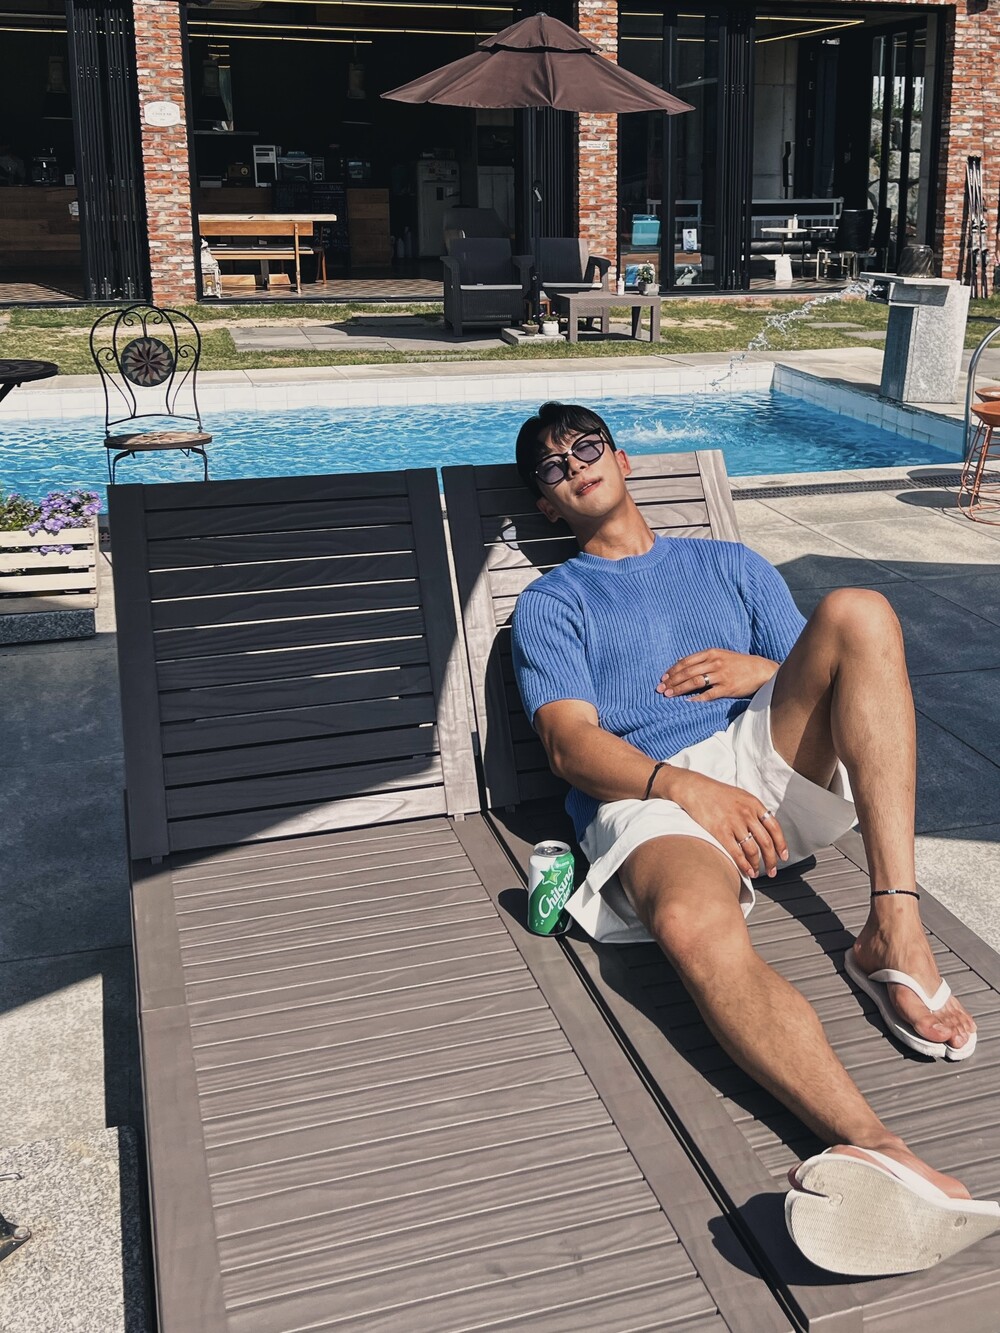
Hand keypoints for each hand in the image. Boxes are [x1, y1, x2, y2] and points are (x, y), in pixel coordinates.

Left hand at [657, 649, 777, 701]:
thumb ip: (701, 658)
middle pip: (687, 672)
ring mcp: (721, 675)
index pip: (686, 662)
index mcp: (711, 653)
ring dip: (679, 689)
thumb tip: (680, 662)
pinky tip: (687, 701)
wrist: (759, 670)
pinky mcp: (727, 688)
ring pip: (695, 682)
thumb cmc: (737, 663)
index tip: (663, 678)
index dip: (672, 670)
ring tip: (669, 695)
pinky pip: (709, 694)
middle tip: (661, 689)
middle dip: (672, 681)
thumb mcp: (720, 654)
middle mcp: (714, 662)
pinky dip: (697, 698)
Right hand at [659, 768, 788, 878]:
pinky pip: (737, 852)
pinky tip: (747, 871)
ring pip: (753, 850)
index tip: (783, 856)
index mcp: (754, 804)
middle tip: (772, 871)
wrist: (695, 789)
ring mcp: (734, 823)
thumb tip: (765, 828)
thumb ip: (754, 810)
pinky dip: (744, 865)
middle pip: (766, 842)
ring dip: (757, 865)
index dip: (781, 845)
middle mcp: (747, 813)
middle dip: (772, 860)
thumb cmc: (716, 793)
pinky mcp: (720, 831)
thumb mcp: (741, 796)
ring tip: (757, 872)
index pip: (775, 828)